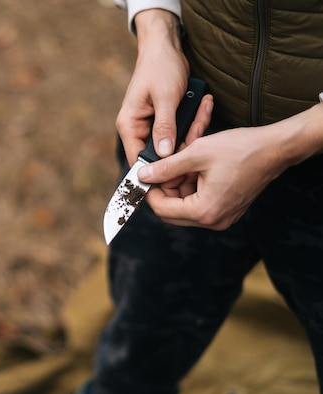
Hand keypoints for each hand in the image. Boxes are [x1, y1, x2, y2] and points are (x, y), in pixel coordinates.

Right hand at [116, 9, 189, 165]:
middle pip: (157, 157)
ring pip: (171, 147)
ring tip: (203, 113)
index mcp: (129, 125)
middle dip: (180, 151)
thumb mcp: (166, 97)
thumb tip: (165, 155)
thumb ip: (165, 126)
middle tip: (199, 139)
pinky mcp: (164, 122)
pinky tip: (204, 108)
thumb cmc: (161, 67)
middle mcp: (137, 129)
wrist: (165, 48)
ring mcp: (150, 127)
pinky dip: (193, 126)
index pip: (137, 160)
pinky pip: (179, 134)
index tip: (180, 172)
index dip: (157, 171)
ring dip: (190, 135)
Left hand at [137, 124, 288, 229]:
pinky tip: (194, 166)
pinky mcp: (226, 208)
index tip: (145, 175)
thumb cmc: (241, 149)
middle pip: (172, 210)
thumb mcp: (196, 153)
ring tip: (183, 161)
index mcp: (205, 210)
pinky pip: (198, 200)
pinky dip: (191, 184)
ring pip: (184, 204)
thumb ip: (166, 167)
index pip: (162, 209)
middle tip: (164, 166)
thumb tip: (143, 175)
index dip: (150, 191)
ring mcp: (221, 216)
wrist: (275, 148)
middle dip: (164, 187)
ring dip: (178, 183)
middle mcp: (214, 220)